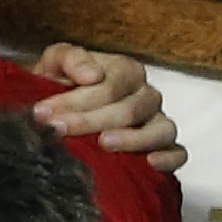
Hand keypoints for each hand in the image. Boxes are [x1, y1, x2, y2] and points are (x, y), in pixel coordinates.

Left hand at [33, 43, 176, 159]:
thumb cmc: (61, 83)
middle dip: (89, 121)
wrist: (62, 105)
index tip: (44, 112)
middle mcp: (147, 94)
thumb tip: (92, 74)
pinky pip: (178, 152)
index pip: (107, 86)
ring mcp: (159, 120)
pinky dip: (169, 158)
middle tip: (58, 129)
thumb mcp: (57, 62)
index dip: (75, 100)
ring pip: (160, 130)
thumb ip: (70, 58)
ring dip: (132, 139)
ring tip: (104, 144)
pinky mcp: (165, 145)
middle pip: (128, 110)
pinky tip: (150, 163)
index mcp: (126, 70)